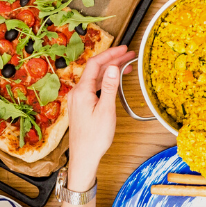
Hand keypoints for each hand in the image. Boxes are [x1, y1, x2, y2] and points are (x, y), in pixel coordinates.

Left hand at [65, 47, 136, 185]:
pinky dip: (105, 82)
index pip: (95, 64)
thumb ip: (109, 87)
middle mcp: (77, 93)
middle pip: (95, 70)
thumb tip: (112, 67)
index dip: (110, 54)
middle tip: (129, 55)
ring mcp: (78, 99)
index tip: (123, 49)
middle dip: (112, 60)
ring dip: (109, 71)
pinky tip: (114, 83)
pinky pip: (93, 87)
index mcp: (82, 91)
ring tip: (126, 67)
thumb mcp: (106, 111)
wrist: (84, 157)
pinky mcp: (81, 106)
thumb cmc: (94, 138)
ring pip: (95, 79)